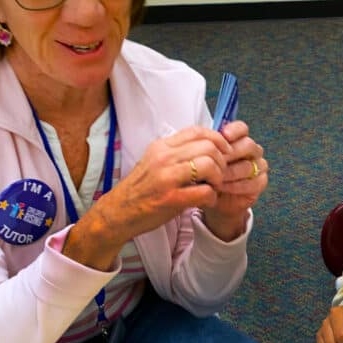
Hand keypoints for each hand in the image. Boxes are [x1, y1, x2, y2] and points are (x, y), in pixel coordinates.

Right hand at [63, 125, 231, 268]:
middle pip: (208, 147)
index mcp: (162, 146)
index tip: (223, 152)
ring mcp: (167, 177)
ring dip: (218, 177)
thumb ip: (177, 152)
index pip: (197, 131)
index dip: (217, 139)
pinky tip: (207, 201)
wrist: (119, 212)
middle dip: (221, 161)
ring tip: (214, 186)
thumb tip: (207, 146)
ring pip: (208, 165)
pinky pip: (205, 191)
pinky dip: (212, 197)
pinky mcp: (171, 198)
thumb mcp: (155, 161)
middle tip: (219, 173)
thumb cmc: (142, 189)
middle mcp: (164, 158)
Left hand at [201, 120, 268, 240]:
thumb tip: (204, 139)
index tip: (224, 135)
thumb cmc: (208, 176)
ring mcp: (259, 166)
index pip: (242, 128)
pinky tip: (222, 187)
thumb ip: (208, 147)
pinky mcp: (260, 182)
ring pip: (248, 165)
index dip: (234, 130)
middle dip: (230, 154)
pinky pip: (252, 182)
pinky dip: (235, 185)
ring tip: (214, 178)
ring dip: (229, 173)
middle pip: (248, 145)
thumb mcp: (204, 160)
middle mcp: (252, 151)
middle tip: (215, 161)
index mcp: (239, 139)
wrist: (213, 200)